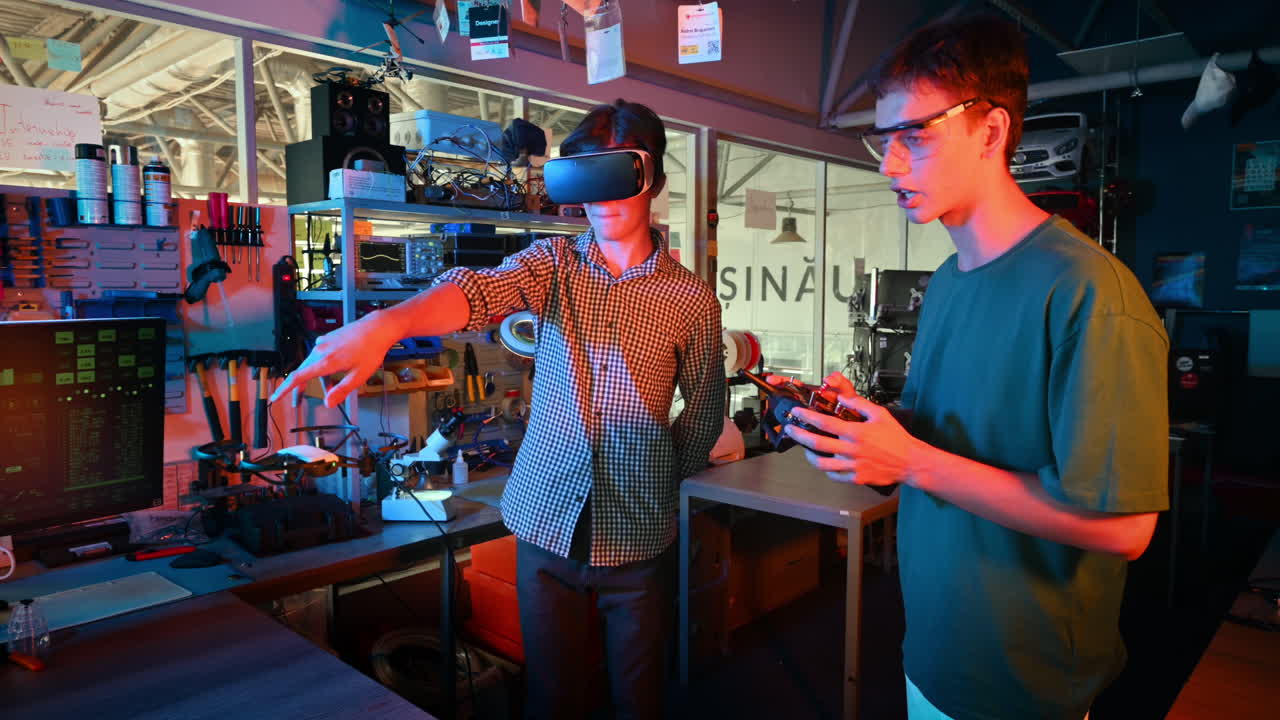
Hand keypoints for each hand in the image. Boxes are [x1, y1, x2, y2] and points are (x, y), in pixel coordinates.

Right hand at [270, 310, 403, 407]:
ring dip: (317, 378)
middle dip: (299, 389)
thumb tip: (328, 403)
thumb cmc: (371, 350)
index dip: (284, 389)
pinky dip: (323, 367)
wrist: (377, 327)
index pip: (297, 378)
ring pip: (312, 365)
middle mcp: (320, 351)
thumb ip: (342, 391)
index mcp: (325, 362)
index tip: (275, 397)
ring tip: (329, 389)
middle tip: (297, 403)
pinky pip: (320, 357)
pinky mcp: (327, 339)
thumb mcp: (359, 376)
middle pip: (302, 372)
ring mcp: (323, 343)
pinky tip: (336, 371)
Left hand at [784, 374, 925, 487]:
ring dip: (809, 456)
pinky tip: (825, 462)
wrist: (910, 462)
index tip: (796, 413)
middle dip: (799, 435)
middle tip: (791, 430)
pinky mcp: (856, 478)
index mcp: (856, 432)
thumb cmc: (896, 437)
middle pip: (817, 443)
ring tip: (805, 449)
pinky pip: (834, 475)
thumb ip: (859, 404)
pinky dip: (826, 469)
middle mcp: (851, 449)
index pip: (824, 422)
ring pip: (822, 464)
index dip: (806, 417)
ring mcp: (853, 466)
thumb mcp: (880, 414)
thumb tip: (842, 397)